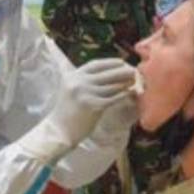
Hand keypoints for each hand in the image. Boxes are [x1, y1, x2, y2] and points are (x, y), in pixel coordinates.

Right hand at [16, 58, 134, 162]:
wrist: (59, 131)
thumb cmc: (66, 113)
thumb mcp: (69, 90)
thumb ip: (82, 81)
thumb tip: (104, 75)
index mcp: (72, 76)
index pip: (95, 64)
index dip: (110, 62)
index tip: (122, 62)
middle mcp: (79, 83)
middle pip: (106, 73)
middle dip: (122, 71)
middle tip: (133, 71)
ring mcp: (86, 94)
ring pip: (112, 85)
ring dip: (126, 83)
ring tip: (135, 82)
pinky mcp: (94, 106)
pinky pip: (114, 98)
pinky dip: (124, 94)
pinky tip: (131, 93)